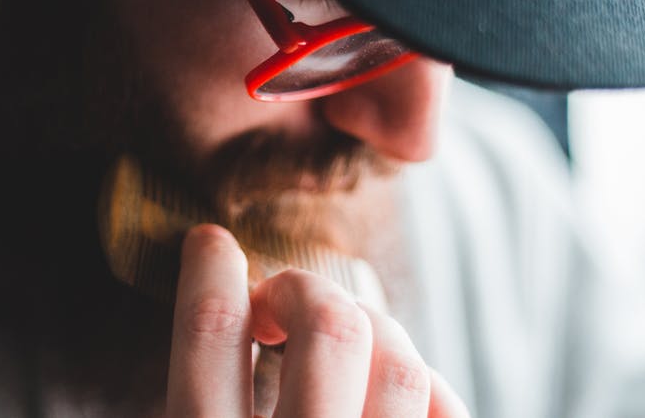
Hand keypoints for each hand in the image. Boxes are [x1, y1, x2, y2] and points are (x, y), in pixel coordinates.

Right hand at [166, 224, 469, 417]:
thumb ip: (197, 397)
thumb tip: (216, 314)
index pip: (212, 333)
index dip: (210, 268)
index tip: (212, 245)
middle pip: (328, 328)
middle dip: (304, 290)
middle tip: (281, 305)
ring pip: (400, 364)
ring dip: (371, 332)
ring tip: (341, 346)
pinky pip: (447, 411)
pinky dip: (429, 389)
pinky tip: (395, 393)